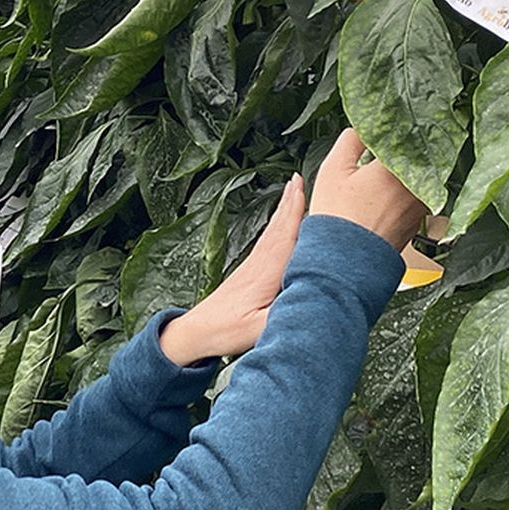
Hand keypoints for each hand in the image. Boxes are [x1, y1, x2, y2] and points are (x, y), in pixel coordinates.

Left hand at [159, 174, 305, 364]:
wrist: (196, 332)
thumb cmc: (226, 331)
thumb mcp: (260, 329)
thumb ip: (286, 313)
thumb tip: (312, 299)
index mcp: (266, 272)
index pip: (286, 235)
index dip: (296, 211)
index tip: (304, 187)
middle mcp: (259, 263)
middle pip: (279, 226)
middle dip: (291, 201)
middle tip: (300, 178)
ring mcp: (253, 266)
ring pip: (273, 231)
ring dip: (284, 210)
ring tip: (293, 191)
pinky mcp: (248, 272)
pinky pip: (268, 241)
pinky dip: (276, 226)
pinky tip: (279, 224)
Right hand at [309, 127, 428, 249]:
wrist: (346, 262)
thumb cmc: (338, 217)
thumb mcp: (334, 169)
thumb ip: (351, 139)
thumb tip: (362, 128)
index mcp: (399, 166)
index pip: (404, 135)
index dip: (393, 128)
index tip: (384, 126)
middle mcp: (418, 184)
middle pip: (416, 155)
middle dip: (401, 150)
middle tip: (382, 148)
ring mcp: (422, 205)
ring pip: (419, 177)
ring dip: (405, 172)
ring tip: (380, 174)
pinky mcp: (419, 221)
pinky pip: (416, 197)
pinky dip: (404, 192)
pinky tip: (385, 195)